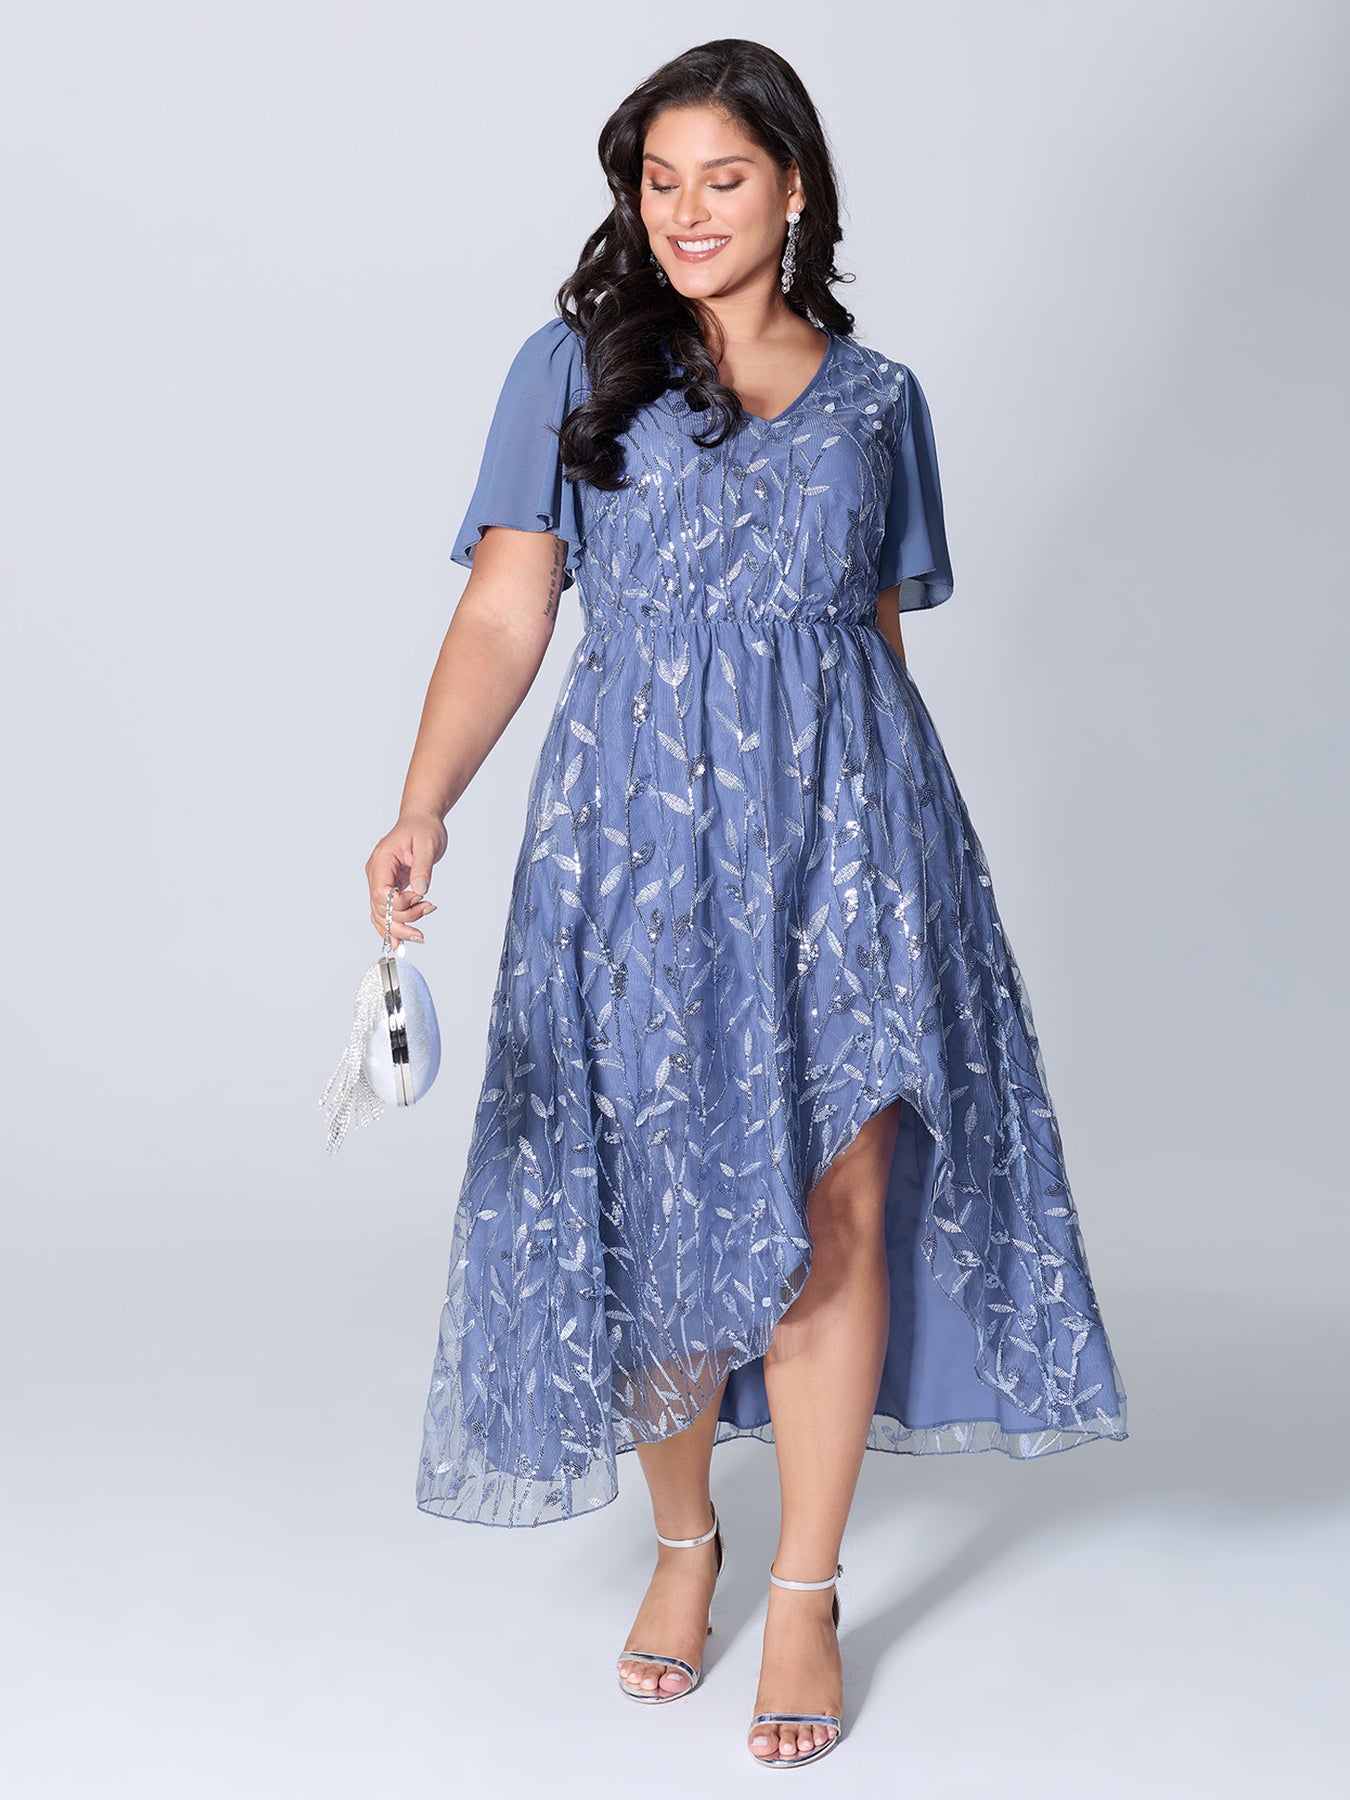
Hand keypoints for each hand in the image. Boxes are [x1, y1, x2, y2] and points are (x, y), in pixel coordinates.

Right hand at [365, 810, 447, 943]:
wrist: (421, 820)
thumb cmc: (423, 828)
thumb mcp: (428, 845)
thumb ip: (423, 868)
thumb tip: (420, 891)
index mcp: (382, 861)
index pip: (380, 893)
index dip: (399, 904)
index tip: (421, 898)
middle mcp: (376, 873)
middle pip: (379, 909)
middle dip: (402, 920)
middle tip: (427, 911)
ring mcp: (379, 881)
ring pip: (380, 915)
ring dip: (398, 927)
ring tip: (419, 934)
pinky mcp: (387, 887)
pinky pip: (384, 911)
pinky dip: (391, 926)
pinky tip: (400, 940)